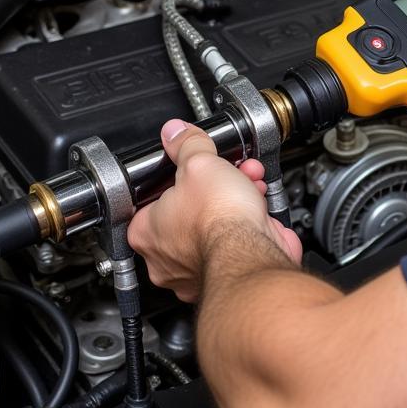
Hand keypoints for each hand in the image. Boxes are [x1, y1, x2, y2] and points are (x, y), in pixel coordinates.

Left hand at [127, 120, 302, 301]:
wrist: (253, 253)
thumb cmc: (218, 220)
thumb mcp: (198, 163)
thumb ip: (187, 145)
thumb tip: (176, 132)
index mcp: (147, 232)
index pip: (151, 198)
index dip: (177, 176)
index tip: (191, 167)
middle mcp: (167, 259)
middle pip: (190, 210)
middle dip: (215, 184)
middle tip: (226, 173)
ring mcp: (198, 272)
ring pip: (215, 227)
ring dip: (236, 199)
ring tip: (248, 182)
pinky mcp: (229, 275)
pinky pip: (237, 244)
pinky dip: (250, 225)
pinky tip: (259, 209)